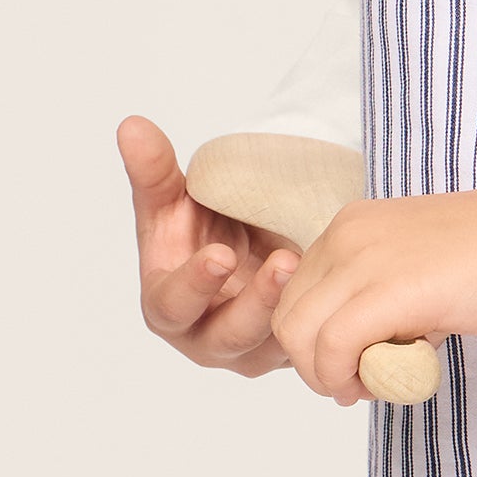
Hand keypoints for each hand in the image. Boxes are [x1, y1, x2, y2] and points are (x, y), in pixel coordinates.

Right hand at [118, 113, 304, 376]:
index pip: (174, 305)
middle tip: (284, 262)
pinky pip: (310, 339)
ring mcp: (252, 350)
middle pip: (230, 334)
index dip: (195, 284)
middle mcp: (207, 338)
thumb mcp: (175, 199)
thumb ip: (153, 171)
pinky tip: (345, 288)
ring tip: (317, 266)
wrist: (247, 239)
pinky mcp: (290, 349)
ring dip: (296, 306)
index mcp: (168, 307)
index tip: (221, 254)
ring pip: (275, 342)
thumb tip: (131, 125)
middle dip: (256, 302)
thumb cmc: (198, 227)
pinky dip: (326, 315)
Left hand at [271, 183, 476, 405]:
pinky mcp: (390, 292)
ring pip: (300, 336)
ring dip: (325, 376)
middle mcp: (347, 236)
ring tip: (369, 385)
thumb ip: (386, 298)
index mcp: (353, 226)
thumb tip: (366, 351)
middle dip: (312, 363)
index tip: (350, 364)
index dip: (314, 340)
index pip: (297, 293)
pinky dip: (344, 378)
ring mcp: (364, 260)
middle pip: (288, 316)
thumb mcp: (422, 268)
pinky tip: (379, 384)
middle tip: (356, 384)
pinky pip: (333, 348)